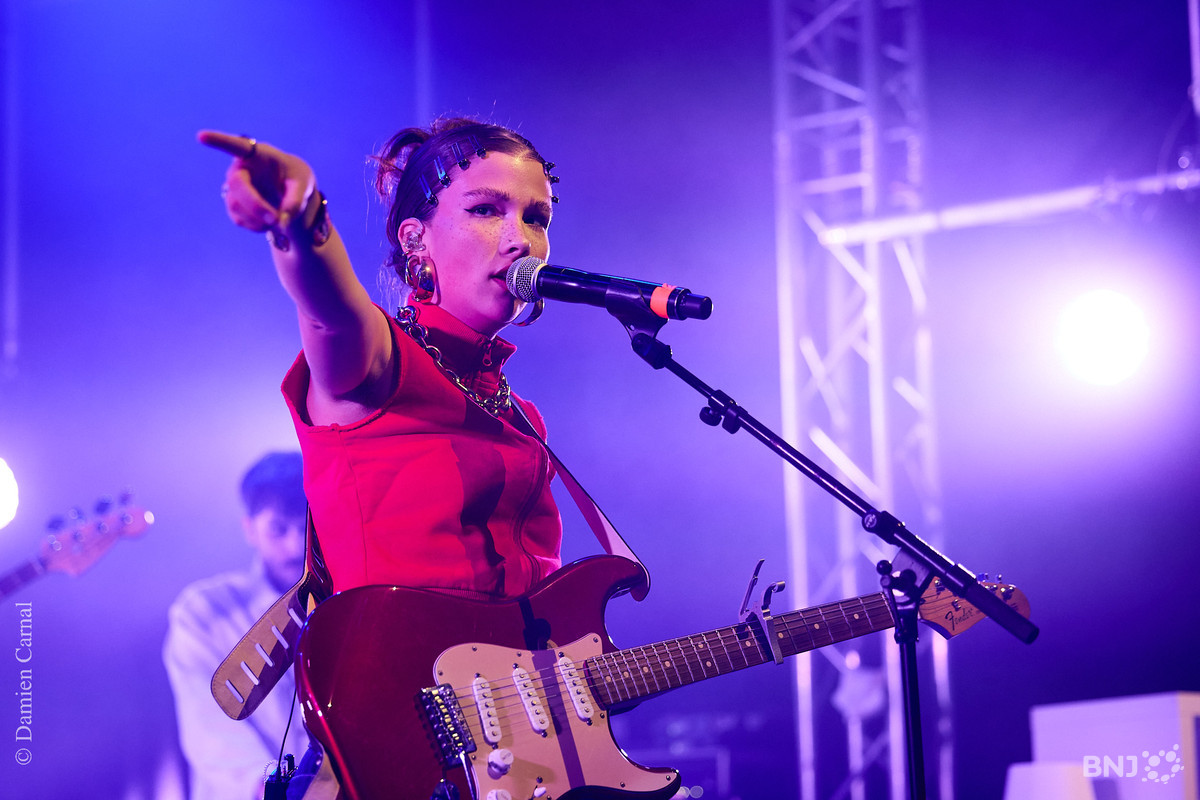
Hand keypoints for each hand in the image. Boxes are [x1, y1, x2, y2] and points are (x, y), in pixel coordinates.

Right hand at [198, 131, 315, 234]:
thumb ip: (296, 198)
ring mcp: (233, 187)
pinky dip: (257, 226)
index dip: (219, 141)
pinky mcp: (233, 204)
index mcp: (257, 154)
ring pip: (236, 205)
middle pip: (237, 184)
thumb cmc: (295, 178)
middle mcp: (240, 169)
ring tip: (279, 221)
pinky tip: (268, 223)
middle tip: (277, 220)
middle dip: (255, 205)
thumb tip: (281, 219)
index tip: (201, 136)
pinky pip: (239, 219)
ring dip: (258, 218)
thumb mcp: (303, 184)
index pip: (236, 145)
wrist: (289, 192)